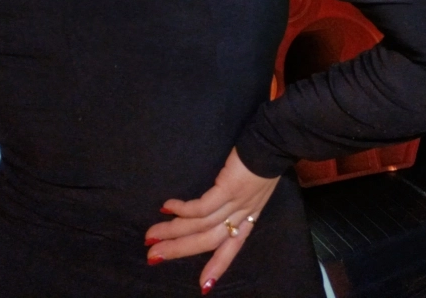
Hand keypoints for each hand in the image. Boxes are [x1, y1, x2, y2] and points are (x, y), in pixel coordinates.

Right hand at [144, 148, 278, 292]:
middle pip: (208, 241)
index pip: (233, 248)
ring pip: (201, 227)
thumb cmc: (261, 160)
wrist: (274, 141)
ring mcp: (235, 203)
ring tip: (151, 235)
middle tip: (153, 256)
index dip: (217, 266)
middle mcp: (242, 215)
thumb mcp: (252, 188)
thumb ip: (235, 201)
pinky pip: (201, 207)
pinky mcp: (228, 188)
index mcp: (249, 217)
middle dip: (179, 250)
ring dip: (173, 232)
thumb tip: (209, 209)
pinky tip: (167, 207)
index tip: (202, 286)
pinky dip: (182, 210)